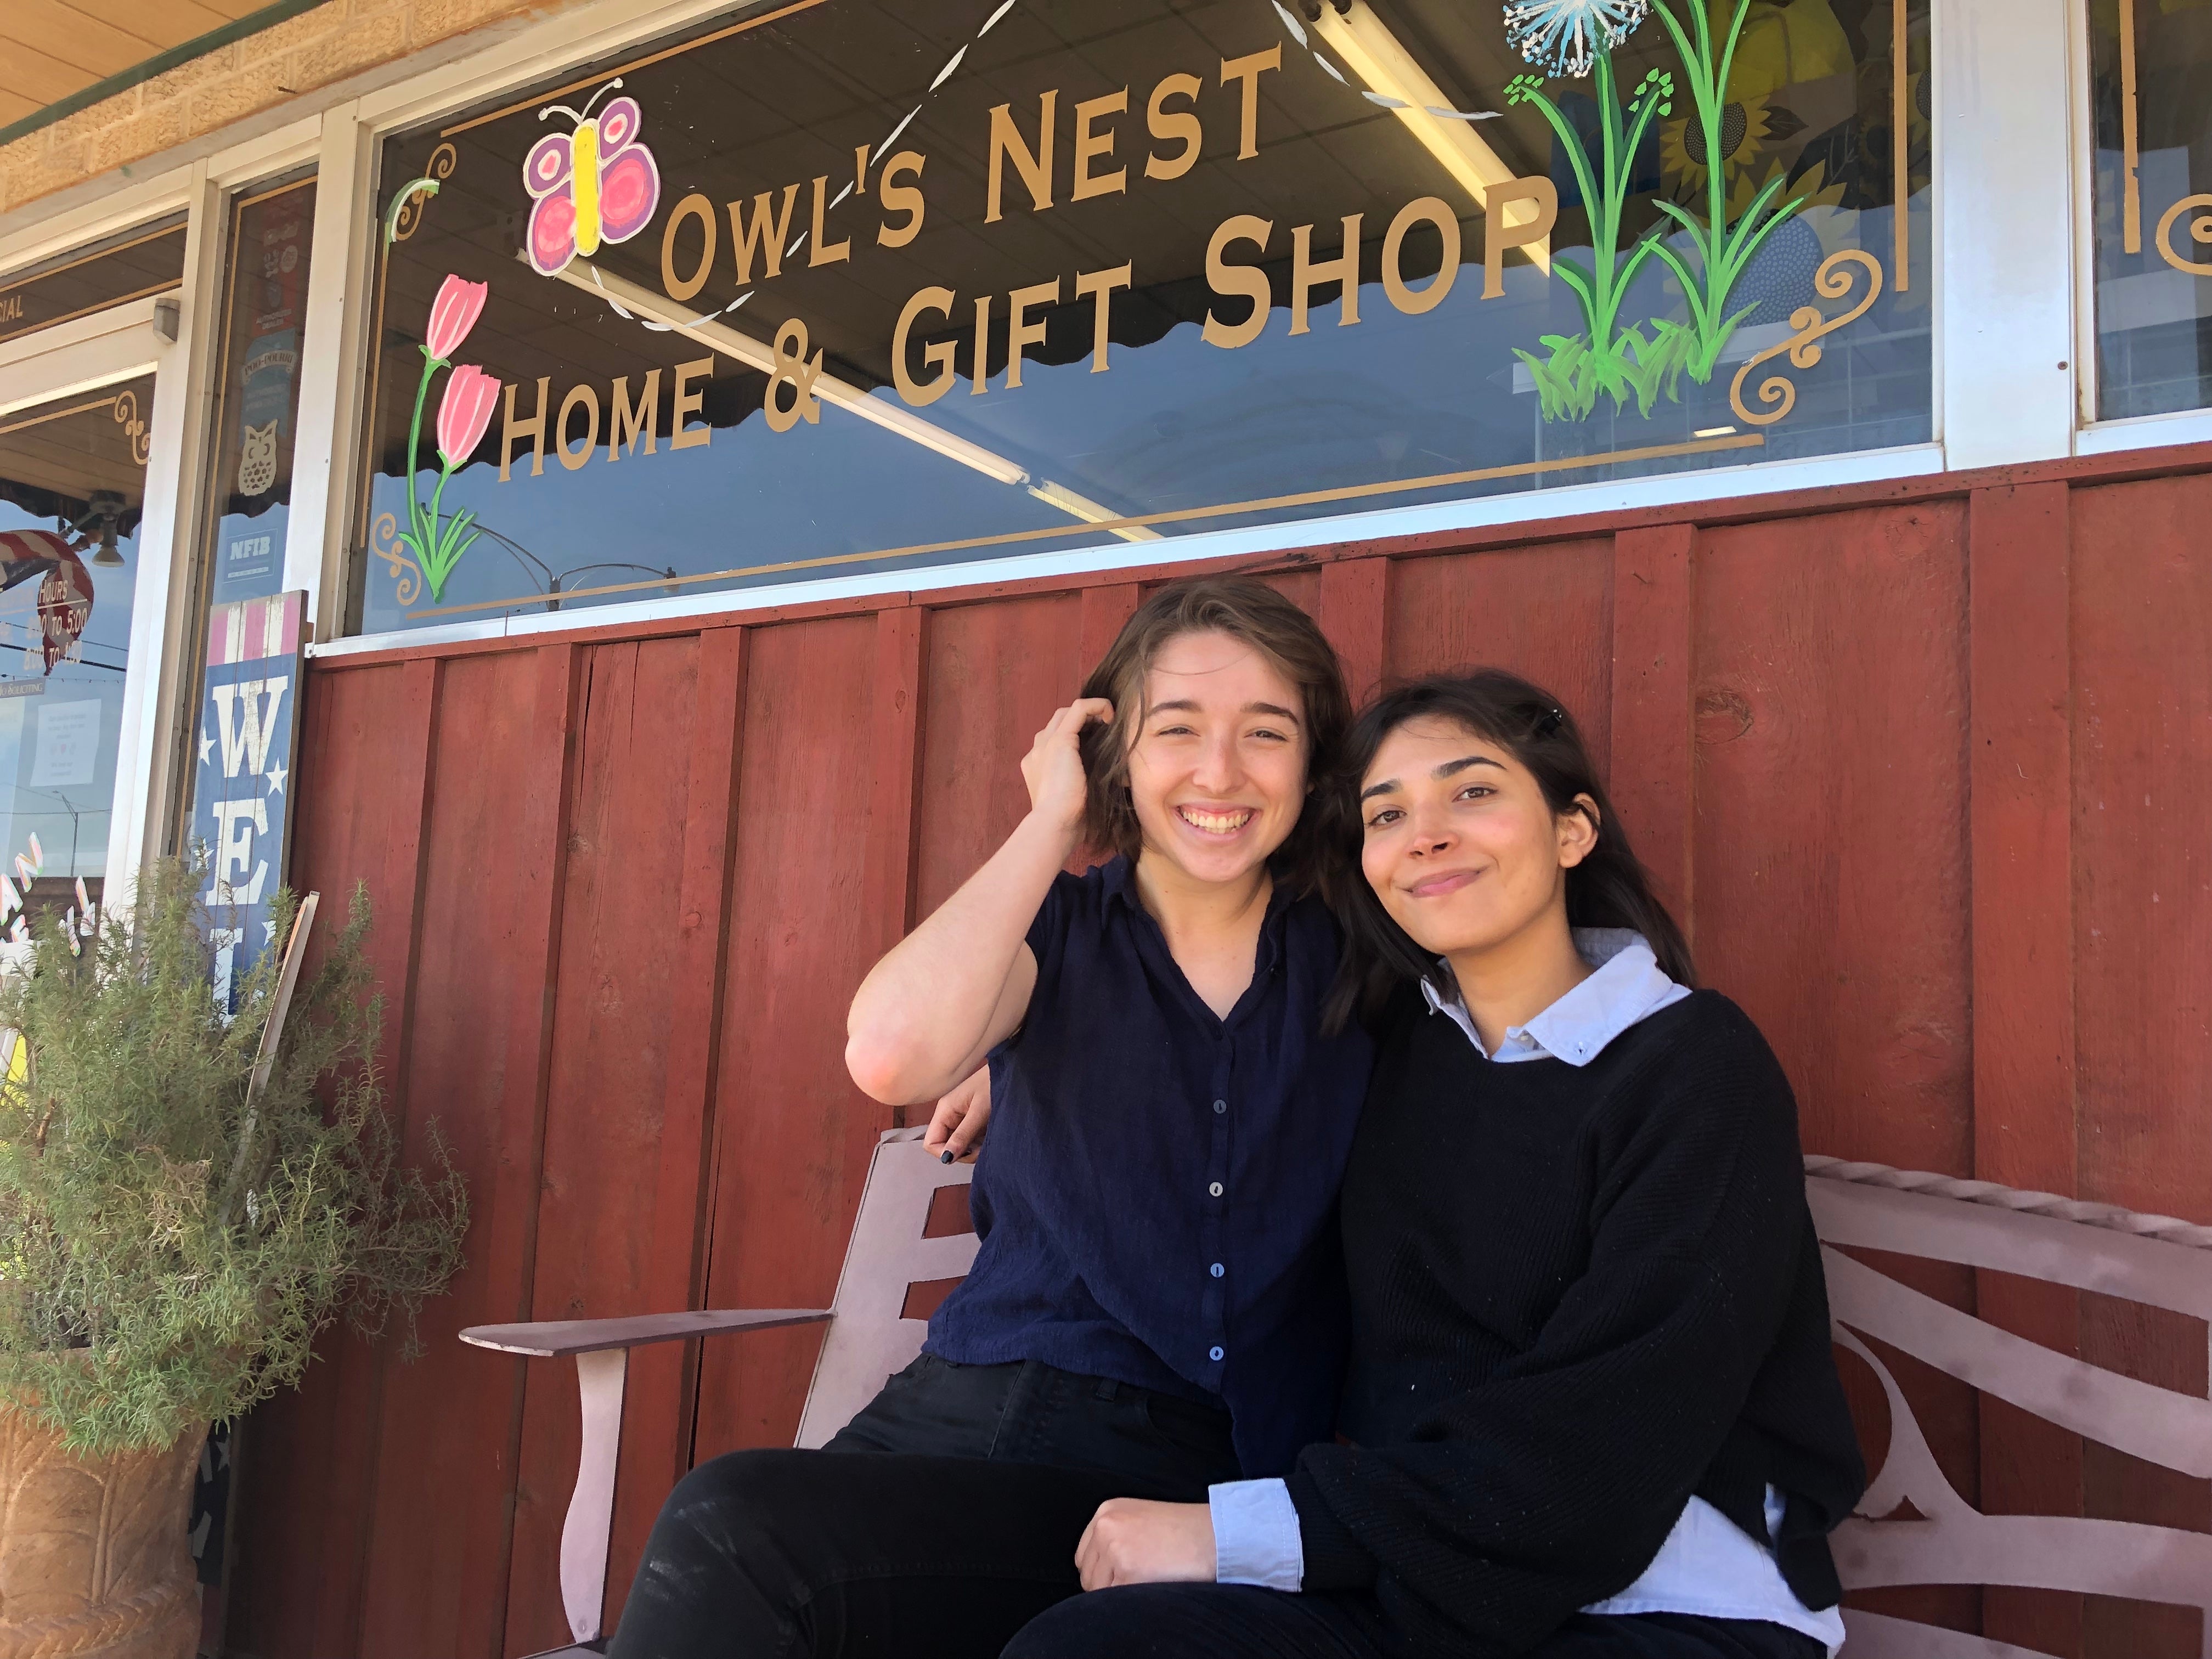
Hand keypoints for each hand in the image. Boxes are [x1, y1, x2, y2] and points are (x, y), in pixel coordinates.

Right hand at [923, 1065, 990, 1161]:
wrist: (1013, 1070)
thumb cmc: (994, 1084)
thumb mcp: (979, 1111)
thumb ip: (962, 1135)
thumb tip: (946, 1159)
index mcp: (944, 1110)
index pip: (931, 1142)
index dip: (945, 1152)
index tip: (967, 1151)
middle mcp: (949, 1116)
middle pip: (946, 1146)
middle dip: (963, 1152)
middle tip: (982, 1147)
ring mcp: (960, 1119)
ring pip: (960, 1145)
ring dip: (974, 1148)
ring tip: (989, 1138)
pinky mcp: (972, 1121)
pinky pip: (970, 1140)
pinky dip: (980, 1143)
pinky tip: (991, 1135)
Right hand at [1021, 698, 1113, 837]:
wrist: (1054, 824)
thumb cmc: (1068, 822)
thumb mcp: (1073, 798)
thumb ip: (1080, 784)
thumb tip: (1104, 781)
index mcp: (1037, 766)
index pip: (1054, 739)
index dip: (1077, 734)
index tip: (1098, 741)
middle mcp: (1037, 751)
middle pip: (1058, 722)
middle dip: (1081, 721)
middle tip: (1104, 729)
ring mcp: (1044, 744)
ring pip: (1066, 713)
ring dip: (1089, 713)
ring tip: (1108, 722)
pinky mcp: (1059, 740)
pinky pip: (1079, 709)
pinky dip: (1097, 706)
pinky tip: (1111, 715)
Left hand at [1075, 1498, 1214, 1590]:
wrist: (1213, 1535)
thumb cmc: (1183, 1530)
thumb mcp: (1140, 1519)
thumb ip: (1115, 1536)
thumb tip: (1098, 1568)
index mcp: (1107, 1512)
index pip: (1084, 1555)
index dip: (1102, 1570)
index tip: (1123, 1572)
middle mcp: (1105, 1526)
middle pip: (1087, 1574)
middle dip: (1107, 1584)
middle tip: (1139, 1578)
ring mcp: (1114, 1548)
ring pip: (1097, 1590)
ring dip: (1119, 1592)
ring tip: (1149, 1577)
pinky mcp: (1126, 1570)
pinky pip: (1115, 1600)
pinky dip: (1131, 1599)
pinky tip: (1152, 1584)